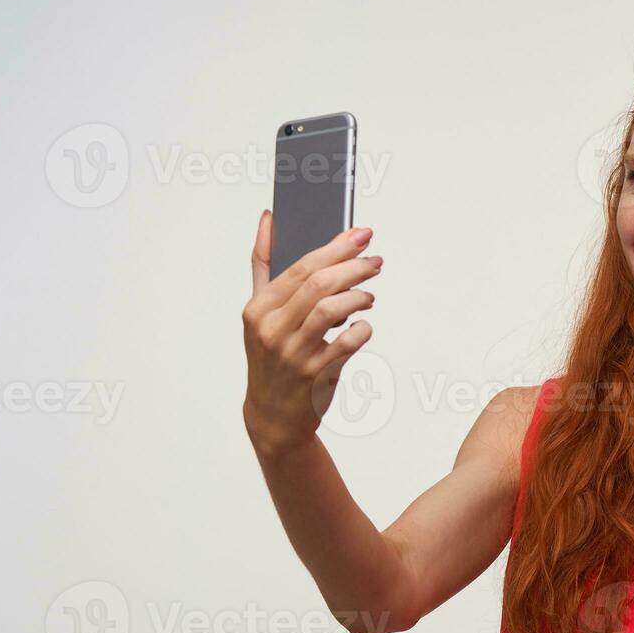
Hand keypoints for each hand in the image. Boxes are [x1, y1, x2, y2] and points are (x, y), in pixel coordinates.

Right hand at [241, 210, 381, 460]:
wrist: (272, 414)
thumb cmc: (272, 355)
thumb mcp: (260, 311)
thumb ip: (264, 263)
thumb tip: (269, 219)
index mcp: (258, 309)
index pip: (300, 267)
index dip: (335, 247)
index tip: (360, 234)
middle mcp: (272, 329)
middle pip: (318, 284)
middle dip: (353, 267)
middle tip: (375, 261)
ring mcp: (293, 353)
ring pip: (330, 309)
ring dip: (358, 297)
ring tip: (369, 296)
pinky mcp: (315, 374)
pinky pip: (347, 344)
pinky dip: (362, 330)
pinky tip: (364, 326)